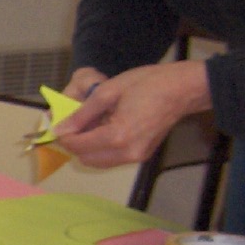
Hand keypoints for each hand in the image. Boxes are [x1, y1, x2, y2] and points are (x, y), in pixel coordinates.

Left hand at [52, 60, 210, 167]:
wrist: (184, 88)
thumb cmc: (149, 83)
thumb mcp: (108, 91)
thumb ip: (81, 113)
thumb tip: (60, 128)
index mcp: (118, 135)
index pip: (78, 145)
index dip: (64, 135)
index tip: (60, 123)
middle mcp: (127, 152)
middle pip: (85, 158)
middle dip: (75, 142)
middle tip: (75, 122)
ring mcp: (136, 156)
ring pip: (98, 161)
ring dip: (88, 147)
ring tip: (92, 123)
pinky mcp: (142, 156)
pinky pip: (112, 158)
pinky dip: (102, 148)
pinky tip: (106, 128)